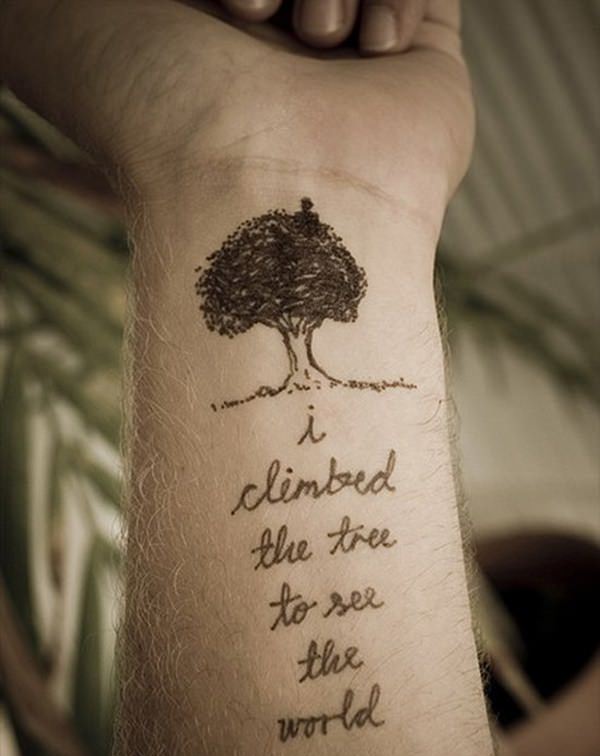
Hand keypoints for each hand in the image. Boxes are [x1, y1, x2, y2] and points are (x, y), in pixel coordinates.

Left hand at [1, 0, 472, 230]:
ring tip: (323, 39)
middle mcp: (289, 49)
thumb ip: (58, 35)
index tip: (230, 7)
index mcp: (221, 43)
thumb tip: (19, 137)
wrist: (276, 191)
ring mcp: (359, 54)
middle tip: (256, 17)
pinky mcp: (425, 56)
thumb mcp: (84, 50)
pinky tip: (377, 44)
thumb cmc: (180, 123)